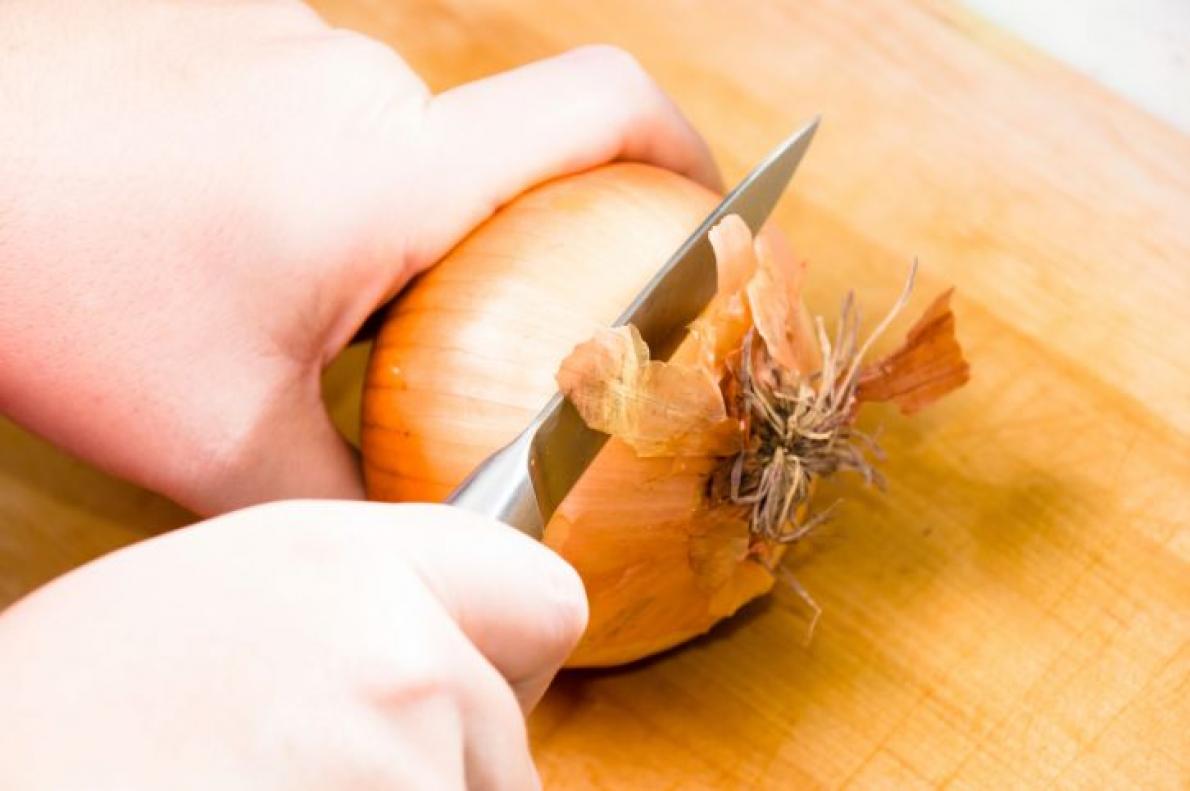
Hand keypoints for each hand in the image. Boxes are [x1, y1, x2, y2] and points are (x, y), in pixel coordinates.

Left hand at [0, 0, 718, 514]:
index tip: (712, 210)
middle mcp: (359, 77)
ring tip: (277, 279)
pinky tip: (222, 220)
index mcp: (393, 168)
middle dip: (482, 243)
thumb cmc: (56, 291)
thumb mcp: (219, 439)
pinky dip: (313, 168)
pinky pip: (322, 100)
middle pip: (490, 156)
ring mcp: (285, 31)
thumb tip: (430, 541)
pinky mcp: (226, 18)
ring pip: (397, 134)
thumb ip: (351, 499)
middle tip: (408, 325)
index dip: (687, 147)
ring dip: (379, 214)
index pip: (604, 104)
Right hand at [0, 501, 586, 789]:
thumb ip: (359, 602)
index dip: (511, 654)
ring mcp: (398, 763)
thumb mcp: (221, 593)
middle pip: (513, 736)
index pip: (548, 598)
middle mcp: (398, 650)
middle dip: (452, 761)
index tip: (465, 682)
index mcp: (351, 560)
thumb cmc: (64, 715)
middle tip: (326, 760)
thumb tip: (450, 647)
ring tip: (268, 783)